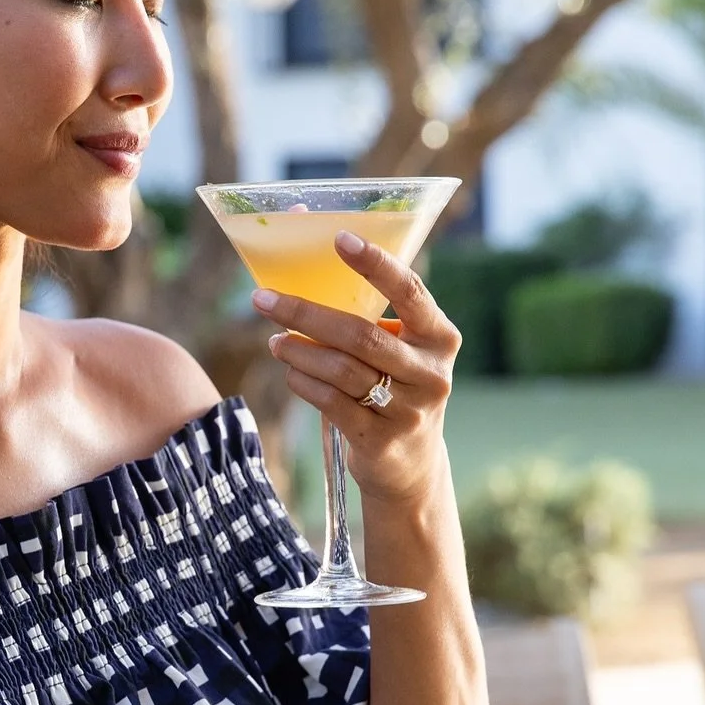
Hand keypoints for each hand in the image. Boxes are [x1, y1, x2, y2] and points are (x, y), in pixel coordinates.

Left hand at [252, 229, 460, 506]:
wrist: (412, 466)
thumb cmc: (396, 389)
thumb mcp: (401, 352)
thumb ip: (369, 315)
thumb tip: (306, 250)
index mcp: (440, 338)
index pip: (410, 292)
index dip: (376, 264)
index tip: (340, 239)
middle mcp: (431, 373)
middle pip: (361, 335)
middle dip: (306, 314)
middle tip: (264, 300)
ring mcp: (408, 410)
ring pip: (341, 370)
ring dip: (299, 352)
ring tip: (275, 341)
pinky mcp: (380, 440)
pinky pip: (331, 403)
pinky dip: (304, 383)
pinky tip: (290, 371)